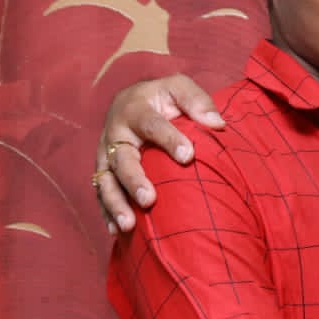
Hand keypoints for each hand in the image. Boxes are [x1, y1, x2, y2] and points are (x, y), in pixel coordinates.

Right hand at [94, 75, 224, 233]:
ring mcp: (106, 155)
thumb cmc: (162, 98)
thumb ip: (197, 101)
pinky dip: (107, 213)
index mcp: (134, 110)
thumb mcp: (178, 87)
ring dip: (116, 204)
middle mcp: (115, 134)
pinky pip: (101, 194)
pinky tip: (117, 231)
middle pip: (121, 159)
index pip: (151, 124)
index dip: (169, 139)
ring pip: (106, 181)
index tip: (189, 156)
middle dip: (134, 180)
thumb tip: (217, 123)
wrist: (133, 101)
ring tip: (129, 224)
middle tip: (149, 199)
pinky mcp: (104, 172)